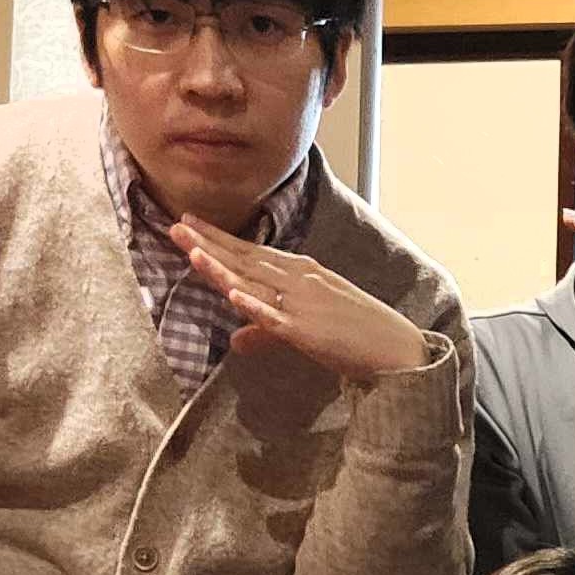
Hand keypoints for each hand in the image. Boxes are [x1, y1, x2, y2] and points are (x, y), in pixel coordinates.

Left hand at [171, 220, 433, 380]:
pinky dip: (255, 307)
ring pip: (254, 283)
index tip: (190, 225)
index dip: (218, 240)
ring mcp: (303, 304)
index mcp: (302, 273)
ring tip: (193, 251)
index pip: (252, 253)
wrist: (398, 350)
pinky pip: (276, 318)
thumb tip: (235, 341)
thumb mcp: (308, 326)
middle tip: (176, 226)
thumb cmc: (357, 335)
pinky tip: (233, 297)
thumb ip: (267, 330)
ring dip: (222, 267)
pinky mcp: (309, 331)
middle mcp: (300, 280)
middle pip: (246, 260)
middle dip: (209, 243)